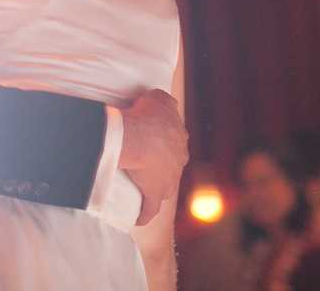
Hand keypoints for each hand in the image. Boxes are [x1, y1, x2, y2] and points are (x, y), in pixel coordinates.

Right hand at [118, 89, 187, 225]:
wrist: (140, 137)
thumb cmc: (147, 116)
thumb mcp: (159, 99)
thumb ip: (166, 101)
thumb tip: (171, 104)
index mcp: (179, 139)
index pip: (176, 143)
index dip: (167, 144)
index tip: (157, 144)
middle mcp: (179, 160)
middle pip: (173, 165)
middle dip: (165, 166)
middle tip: (150, 165)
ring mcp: (169, 179)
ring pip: (166, 187)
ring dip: (158, 189)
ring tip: (145, 188)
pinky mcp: (155, 193)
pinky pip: (151, 208)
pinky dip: (145, 215)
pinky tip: (139, 221)